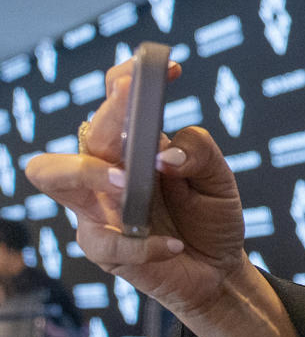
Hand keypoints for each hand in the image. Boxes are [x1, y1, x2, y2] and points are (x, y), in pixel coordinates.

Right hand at [24, 59, 246, 322]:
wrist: (219, 268)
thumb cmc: (210, 216)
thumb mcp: (220, 181)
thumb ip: (200, 153)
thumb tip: (165, 156)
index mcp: (131, 144)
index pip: (114, 99)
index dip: (129, 79)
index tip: (169, 69)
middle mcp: (106, 168)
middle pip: (86, 132)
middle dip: (109, 117)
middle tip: (138, 117)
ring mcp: (97, 206)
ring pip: (52, 175)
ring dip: (86, 171)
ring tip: (126, 181)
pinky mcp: (101, 247)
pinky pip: (103, 240)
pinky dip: (142, 244)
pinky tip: (173, 246)